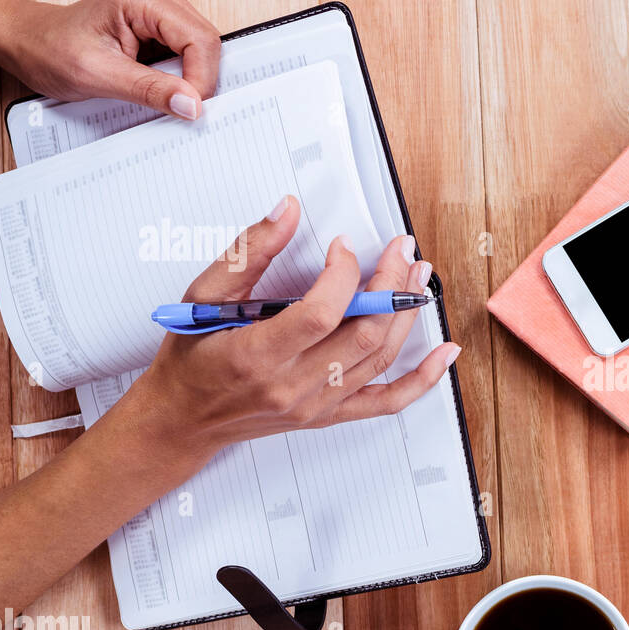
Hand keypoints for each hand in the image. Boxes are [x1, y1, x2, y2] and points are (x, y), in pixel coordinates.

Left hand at [0, 0, 220, 119]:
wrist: (30, 42)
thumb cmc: (51, 47)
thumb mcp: (98, 75)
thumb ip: (149, 89)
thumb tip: (191, 104)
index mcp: (143, 0)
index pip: (199, 39)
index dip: (202, 78)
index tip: (189, 107)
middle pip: (207, 43)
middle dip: (200, 80)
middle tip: (180, 106)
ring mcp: (163, 13)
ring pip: (204, 51)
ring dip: (191, 79)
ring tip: (162, 93)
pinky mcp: (162, 29)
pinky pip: (190, 56)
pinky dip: (182, 78)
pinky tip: (160, 86)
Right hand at [125, 196, 460, 467]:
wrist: (182, 419)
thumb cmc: (190, 358)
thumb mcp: (201, 297)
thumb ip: (247, 252)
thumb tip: (287, 210)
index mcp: (257, 356)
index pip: (321, 314)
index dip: (343, 275)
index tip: (345, 245)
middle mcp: (292, 386)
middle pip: (363, 335)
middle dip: (391, 286)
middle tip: (402, 250)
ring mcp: (316, 405)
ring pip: (379, 359)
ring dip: (407, 315)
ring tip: (418, 277)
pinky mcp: (329, 415)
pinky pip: (387, 402)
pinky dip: (422, 379)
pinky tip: (446, 353)